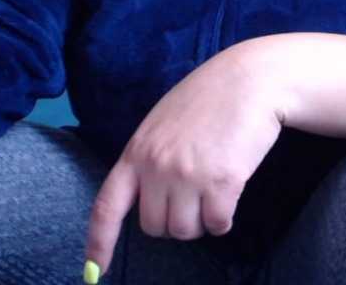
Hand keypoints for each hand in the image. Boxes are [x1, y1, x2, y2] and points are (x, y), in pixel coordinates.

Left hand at [82, 45, 284, 277]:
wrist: (250, 79)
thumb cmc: (210, 96)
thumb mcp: (164, 121)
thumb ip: (151, 155)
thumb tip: (152, 194)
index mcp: (137, 150)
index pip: (107, 206)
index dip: (99, 242)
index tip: (96, 271)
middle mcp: (157, 166)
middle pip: (154, 227)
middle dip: (174, 221)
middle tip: (193, 197)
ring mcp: (188, 175)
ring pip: (186, 231)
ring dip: (200, 221)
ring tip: (213, 192)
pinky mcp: (222, 181)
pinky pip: (217, 224)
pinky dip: (224, 219)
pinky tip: (230, 194)